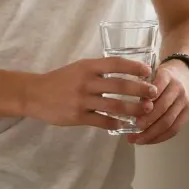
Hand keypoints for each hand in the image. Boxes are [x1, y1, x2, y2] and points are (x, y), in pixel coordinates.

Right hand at [24, 56, 156, 128]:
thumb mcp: (79, 68)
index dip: (133, 67)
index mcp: (88, 67)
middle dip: (140, 90)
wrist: (34, 94)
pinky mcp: (77, 116)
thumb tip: (127, 72)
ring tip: (146, 110)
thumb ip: (99, 70)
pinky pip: (102, 120)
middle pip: (119, 85)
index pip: (115, 64)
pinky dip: (116, 123)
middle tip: (154, 93)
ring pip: (114, 105)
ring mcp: (82, 100)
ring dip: (133, 108)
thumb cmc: (61, 80)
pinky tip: (126, 124)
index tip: (148, 71)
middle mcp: (86, 82)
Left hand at [128, 60, 188, 144]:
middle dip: (147, 120)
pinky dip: (160, 137)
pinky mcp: (187, 114)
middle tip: (133, 129)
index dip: (146, 101)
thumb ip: (141, 86)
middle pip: (163, 108)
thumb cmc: (161, 77)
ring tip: (137, 140)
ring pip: (169, 121)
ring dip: (152, 133)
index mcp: (167, 76)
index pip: (157, 88)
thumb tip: (123, 107)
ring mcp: (185, 102)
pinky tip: (148, 141)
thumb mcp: (151, 74)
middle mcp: (178, 88)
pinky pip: (174, 130)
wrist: (184, 75)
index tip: (133, 109)